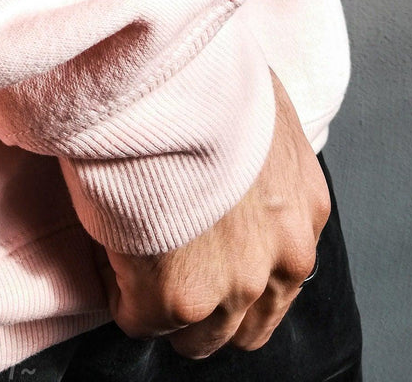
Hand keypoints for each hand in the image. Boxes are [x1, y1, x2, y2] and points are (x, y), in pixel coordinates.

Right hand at [103, 72, 330, 357]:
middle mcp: (282, 256)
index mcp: (303, 206)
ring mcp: (234, 285)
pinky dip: (121, 296)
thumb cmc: (205, 74)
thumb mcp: (253, 102)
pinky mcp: (179, 300)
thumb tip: (223, 137)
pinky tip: (108, 260)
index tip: (202, 237)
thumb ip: (250, 141)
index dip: (233, 255)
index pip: (279, 266)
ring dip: (169, 309)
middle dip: (210, 299)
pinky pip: (141, 320)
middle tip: (171, 265)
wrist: (168, 83)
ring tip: (136, 270)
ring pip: (202, 337)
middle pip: (249, 319)